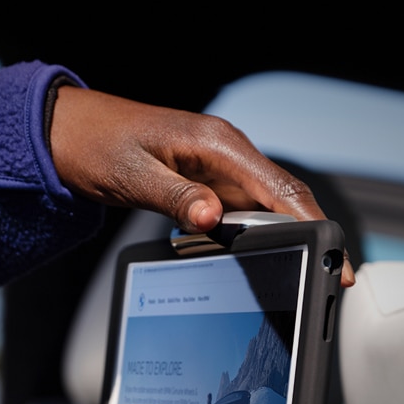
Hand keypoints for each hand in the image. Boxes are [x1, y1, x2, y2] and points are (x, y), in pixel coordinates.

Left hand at [49, 87, 354, 286]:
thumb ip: (176, 198)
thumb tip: (213, 218)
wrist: (68, 132)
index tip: (331, 249)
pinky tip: (265, 257)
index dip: (310, 220)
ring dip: (287, 235)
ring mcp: (218, 167)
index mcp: (216, 143)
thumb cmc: (97, 145)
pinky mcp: (206, 181)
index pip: (278, 185)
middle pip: (283, 196)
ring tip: (309, 269)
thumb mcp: (134, 177)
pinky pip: (241, 209)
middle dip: (312, 232)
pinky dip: (257, 232)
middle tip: (334, 272)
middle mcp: (225, 151)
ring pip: (266, 205)